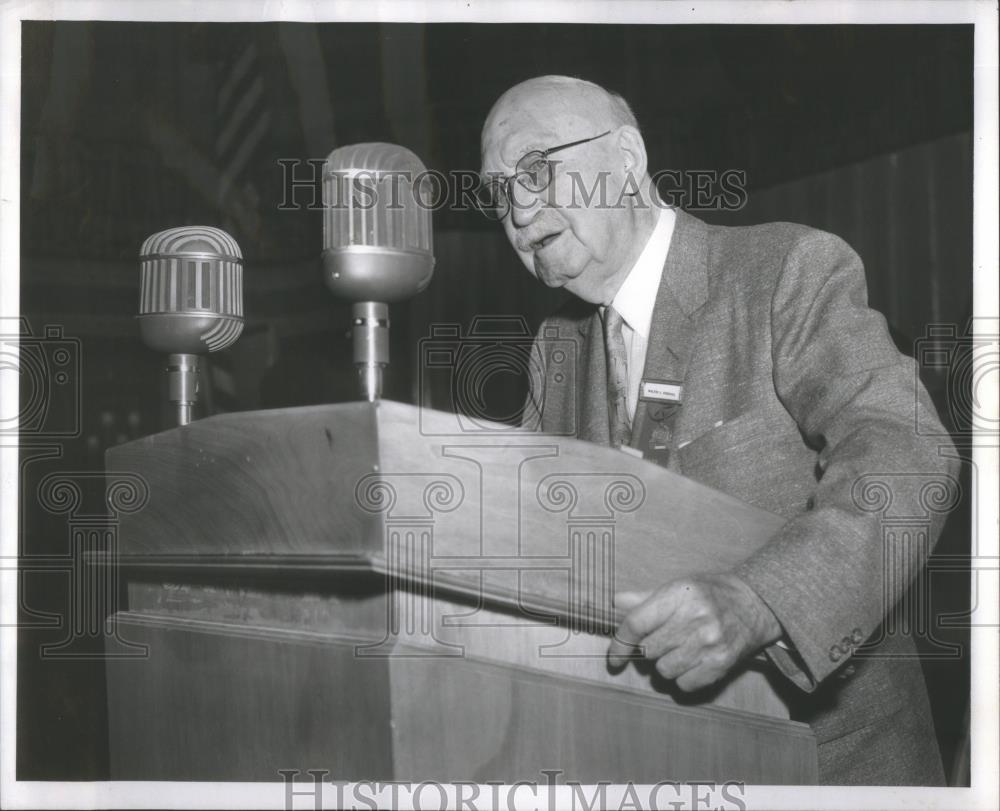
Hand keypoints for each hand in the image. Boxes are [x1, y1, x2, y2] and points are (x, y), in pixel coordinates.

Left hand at [607, 573, 782, 691]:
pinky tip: (694, 660)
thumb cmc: (712, 593)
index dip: (620, 643)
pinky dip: (683, 677)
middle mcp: (694, 619)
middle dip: (650, 648)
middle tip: (665, 638)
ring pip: (664, 670)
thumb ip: (646, 598)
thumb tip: (616, 602)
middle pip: (648, 650)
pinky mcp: (721, 663)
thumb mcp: (679, 586)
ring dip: (666, 664)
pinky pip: (684, 684)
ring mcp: (709, 643)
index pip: (637, 623)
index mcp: (680, 595)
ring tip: (681, 648)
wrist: (755, 603)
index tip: (614, 658)